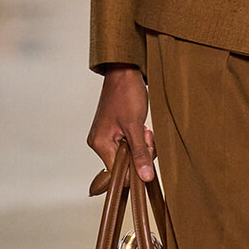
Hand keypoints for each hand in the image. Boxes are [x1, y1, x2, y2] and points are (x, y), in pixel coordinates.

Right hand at [87, 65, 155, 182]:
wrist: (124, 72)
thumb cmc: (126, 93)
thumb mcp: (136, 126)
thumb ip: (140, 153)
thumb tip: (145, 176)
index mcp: (100, 144)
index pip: (118, 172)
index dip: (136, 168)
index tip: (148, 153)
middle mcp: (99, 143)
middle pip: (124, 165)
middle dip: (141, 154)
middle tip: (147, 136)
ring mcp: (106, 138)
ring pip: (128, 155)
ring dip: (142, 147)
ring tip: (145, 131)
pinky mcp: (113, 133)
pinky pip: (128, 146)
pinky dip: (138, 141)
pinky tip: (143, 130)